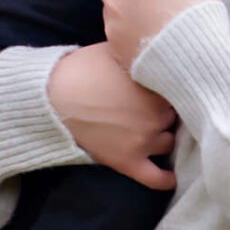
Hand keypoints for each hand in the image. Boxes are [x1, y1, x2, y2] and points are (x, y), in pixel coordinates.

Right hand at [45, 42, 176, 190]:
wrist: (52, 97)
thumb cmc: (81, 68)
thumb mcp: (115, 50)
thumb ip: (140, 54)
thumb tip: (157, 49)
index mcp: (156, 87)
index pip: (177, 90)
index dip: (167, 88)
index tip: (160, 87)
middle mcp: (156, 115)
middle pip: (174, 115)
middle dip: (164, 110)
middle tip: (150, 105)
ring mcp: (143, 141)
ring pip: (168, 141)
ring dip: (163, 135)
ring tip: (152, 129)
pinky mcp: (127, 162)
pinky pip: (155, 178)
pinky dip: (167, 179)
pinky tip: (173, 178)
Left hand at [73, 0, 219, 70]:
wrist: (196, 75)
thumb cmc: (202, 27)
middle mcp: (117, 2)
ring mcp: (112, 27)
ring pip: (111, 3)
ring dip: (125, 1)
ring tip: (157, 17)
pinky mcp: (114, 50)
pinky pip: (119, 30)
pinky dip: (132, 27)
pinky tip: (154, 37)